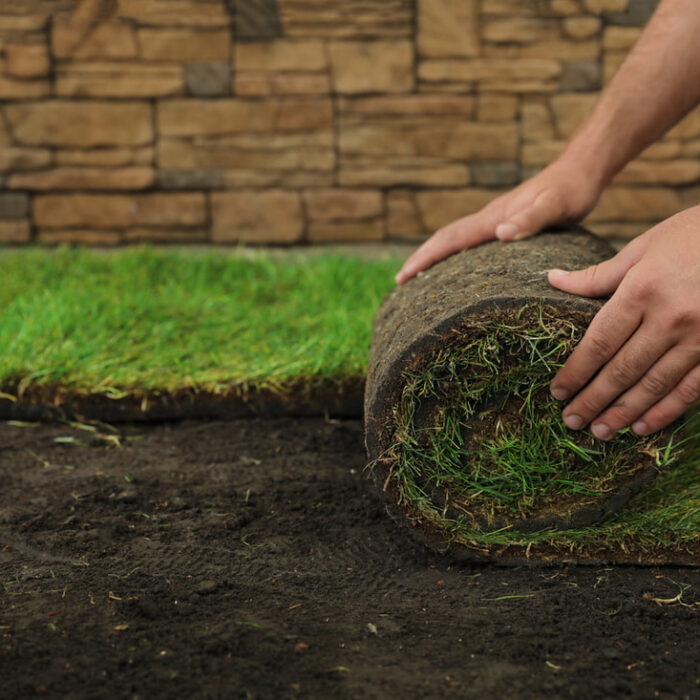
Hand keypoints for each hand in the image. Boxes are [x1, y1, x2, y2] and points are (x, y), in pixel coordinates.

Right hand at [395, 156, 602, 284]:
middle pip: (445, 239)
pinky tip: (457, 266)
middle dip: (420, 258)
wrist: (581, 169)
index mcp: (494, 218)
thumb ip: (530, 220)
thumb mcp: (556, 207)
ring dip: (433, 256)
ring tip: (419, 277)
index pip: (450, 239)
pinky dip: (454, 254)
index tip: (403, 276)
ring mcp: (495, 220)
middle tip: (399, 281)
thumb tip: (500, 235)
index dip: (425, 257)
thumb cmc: (572, 191)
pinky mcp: (504, 223)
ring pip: (455, 239)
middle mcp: (489, 218)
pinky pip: (470, 242)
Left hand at [548, 206, 699, 438]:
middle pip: (621, 369)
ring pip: (653, 385)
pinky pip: (691, 388)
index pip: (598, 342)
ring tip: (599, 432)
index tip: (557, 391)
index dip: (575, 372)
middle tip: (571, 421)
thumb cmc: (694, 235)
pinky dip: (665, 411)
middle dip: (592, 399)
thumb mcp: (643, 246)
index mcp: (642, 290)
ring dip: (623, 412)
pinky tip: (641, 427)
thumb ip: (598, 275)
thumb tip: (553, 279)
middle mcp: (669, 317)